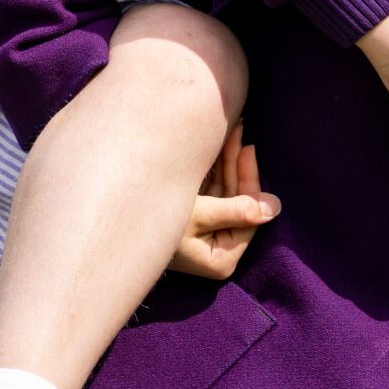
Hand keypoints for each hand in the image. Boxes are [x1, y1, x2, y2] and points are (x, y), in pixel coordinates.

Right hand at [168, 122, 279, 279]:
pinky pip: (211, 191)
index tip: (248, 149)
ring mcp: (205, 234)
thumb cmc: (154, 224)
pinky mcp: (193, 220)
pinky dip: (215, 168)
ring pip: (225, 191)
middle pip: (238, 200)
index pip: (248, 215)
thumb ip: (238, 210)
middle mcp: (217, 248)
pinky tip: (218, 143)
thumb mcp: (198, 215)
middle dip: (237, 164)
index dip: (248, 180)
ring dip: (227, 161)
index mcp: (222, 258)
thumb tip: (275, 208)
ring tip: (231, 130)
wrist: (113, 225)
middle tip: (240, 131)